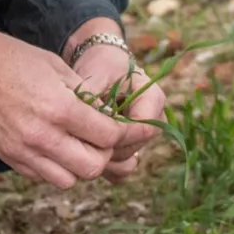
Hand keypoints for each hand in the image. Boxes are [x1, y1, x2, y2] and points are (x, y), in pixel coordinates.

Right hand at [0, 2, 126, 187]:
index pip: (109, 137)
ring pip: (69, 179)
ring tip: (78, 144)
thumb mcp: (57, 67)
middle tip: (102, 137)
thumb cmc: (12, 58)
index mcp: (59, 107)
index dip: (125, 133)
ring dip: (80, 166)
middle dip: (105, 153)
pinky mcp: (8, 157)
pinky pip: (43, 176)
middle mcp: (42, 135)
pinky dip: (56, 168)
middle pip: (93, 167)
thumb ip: (85, 97)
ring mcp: (23, 150)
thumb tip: (108, 118)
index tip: (130, 127)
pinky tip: (55, 147)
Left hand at [64, 40, 166, 179]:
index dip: (119, 135)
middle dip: (107, 147)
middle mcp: (154, 120)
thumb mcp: (97, 74)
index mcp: (154, 98)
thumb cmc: (99, 65)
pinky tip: (85, 155)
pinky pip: (122, 168)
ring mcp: (143, 137)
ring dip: (104, 159)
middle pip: (135, 147)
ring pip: (127, 161)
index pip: (145, 129)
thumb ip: (95, 98)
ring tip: (79, 146)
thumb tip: (88, 124)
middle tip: (79, 139)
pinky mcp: (130, 147)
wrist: (99, 65)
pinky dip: (104, 167)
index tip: (91, 130)